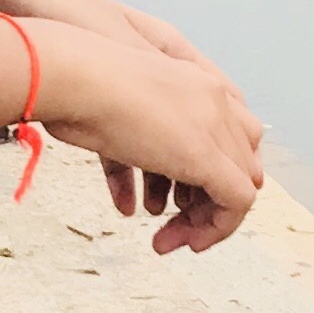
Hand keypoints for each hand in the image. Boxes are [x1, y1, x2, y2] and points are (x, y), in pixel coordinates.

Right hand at [34, 25, 266, 255]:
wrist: (74, 73)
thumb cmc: (79, 82)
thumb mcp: (113, 103)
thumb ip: (132, 131)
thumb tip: (124, 164)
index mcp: (191, 81)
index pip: (228, 132)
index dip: (209, 168)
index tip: (179, 194)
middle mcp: (210, 101)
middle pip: (237, 160)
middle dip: (208, 200)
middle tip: (176, 224)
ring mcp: (214, 126)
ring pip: (239, 185)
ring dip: (204, 219)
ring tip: (169, 238)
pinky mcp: (208, 157)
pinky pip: (236, 204)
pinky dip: (214, 230)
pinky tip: (176, 239)